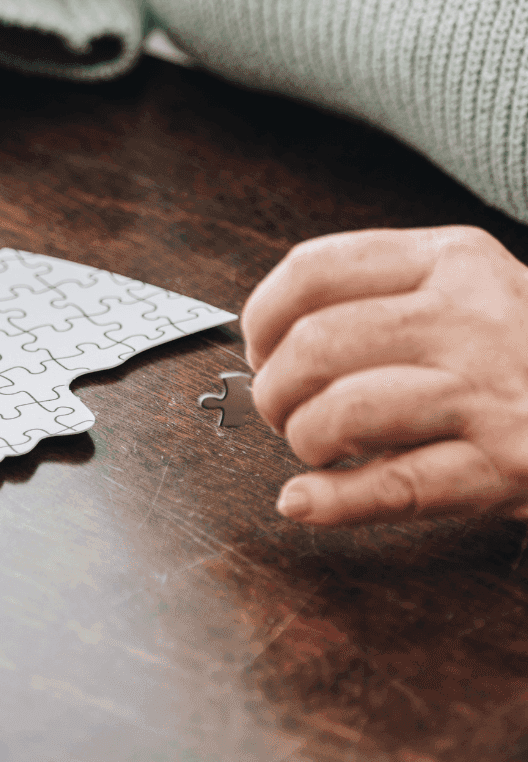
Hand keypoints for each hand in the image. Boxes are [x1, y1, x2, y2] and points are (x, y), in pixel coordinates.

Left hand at [243, 225, 527, 525]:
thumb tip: (269, 337)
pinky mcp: (510, 465)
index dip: (262, 316)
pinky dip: (333, 501)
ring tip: (314, 447)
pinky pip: (395, 486)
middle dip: (274, 387)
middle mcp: (472, 316)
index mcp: (452, 259)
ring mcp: (493, 392)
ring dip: (304, 438)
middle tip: (283, 409)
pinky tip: (304, 502)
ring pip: (344, 411)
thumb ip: (387, 298)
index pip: (314, 270)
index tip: (259, 347)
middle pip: (316, 344)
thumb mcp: (474, 292)